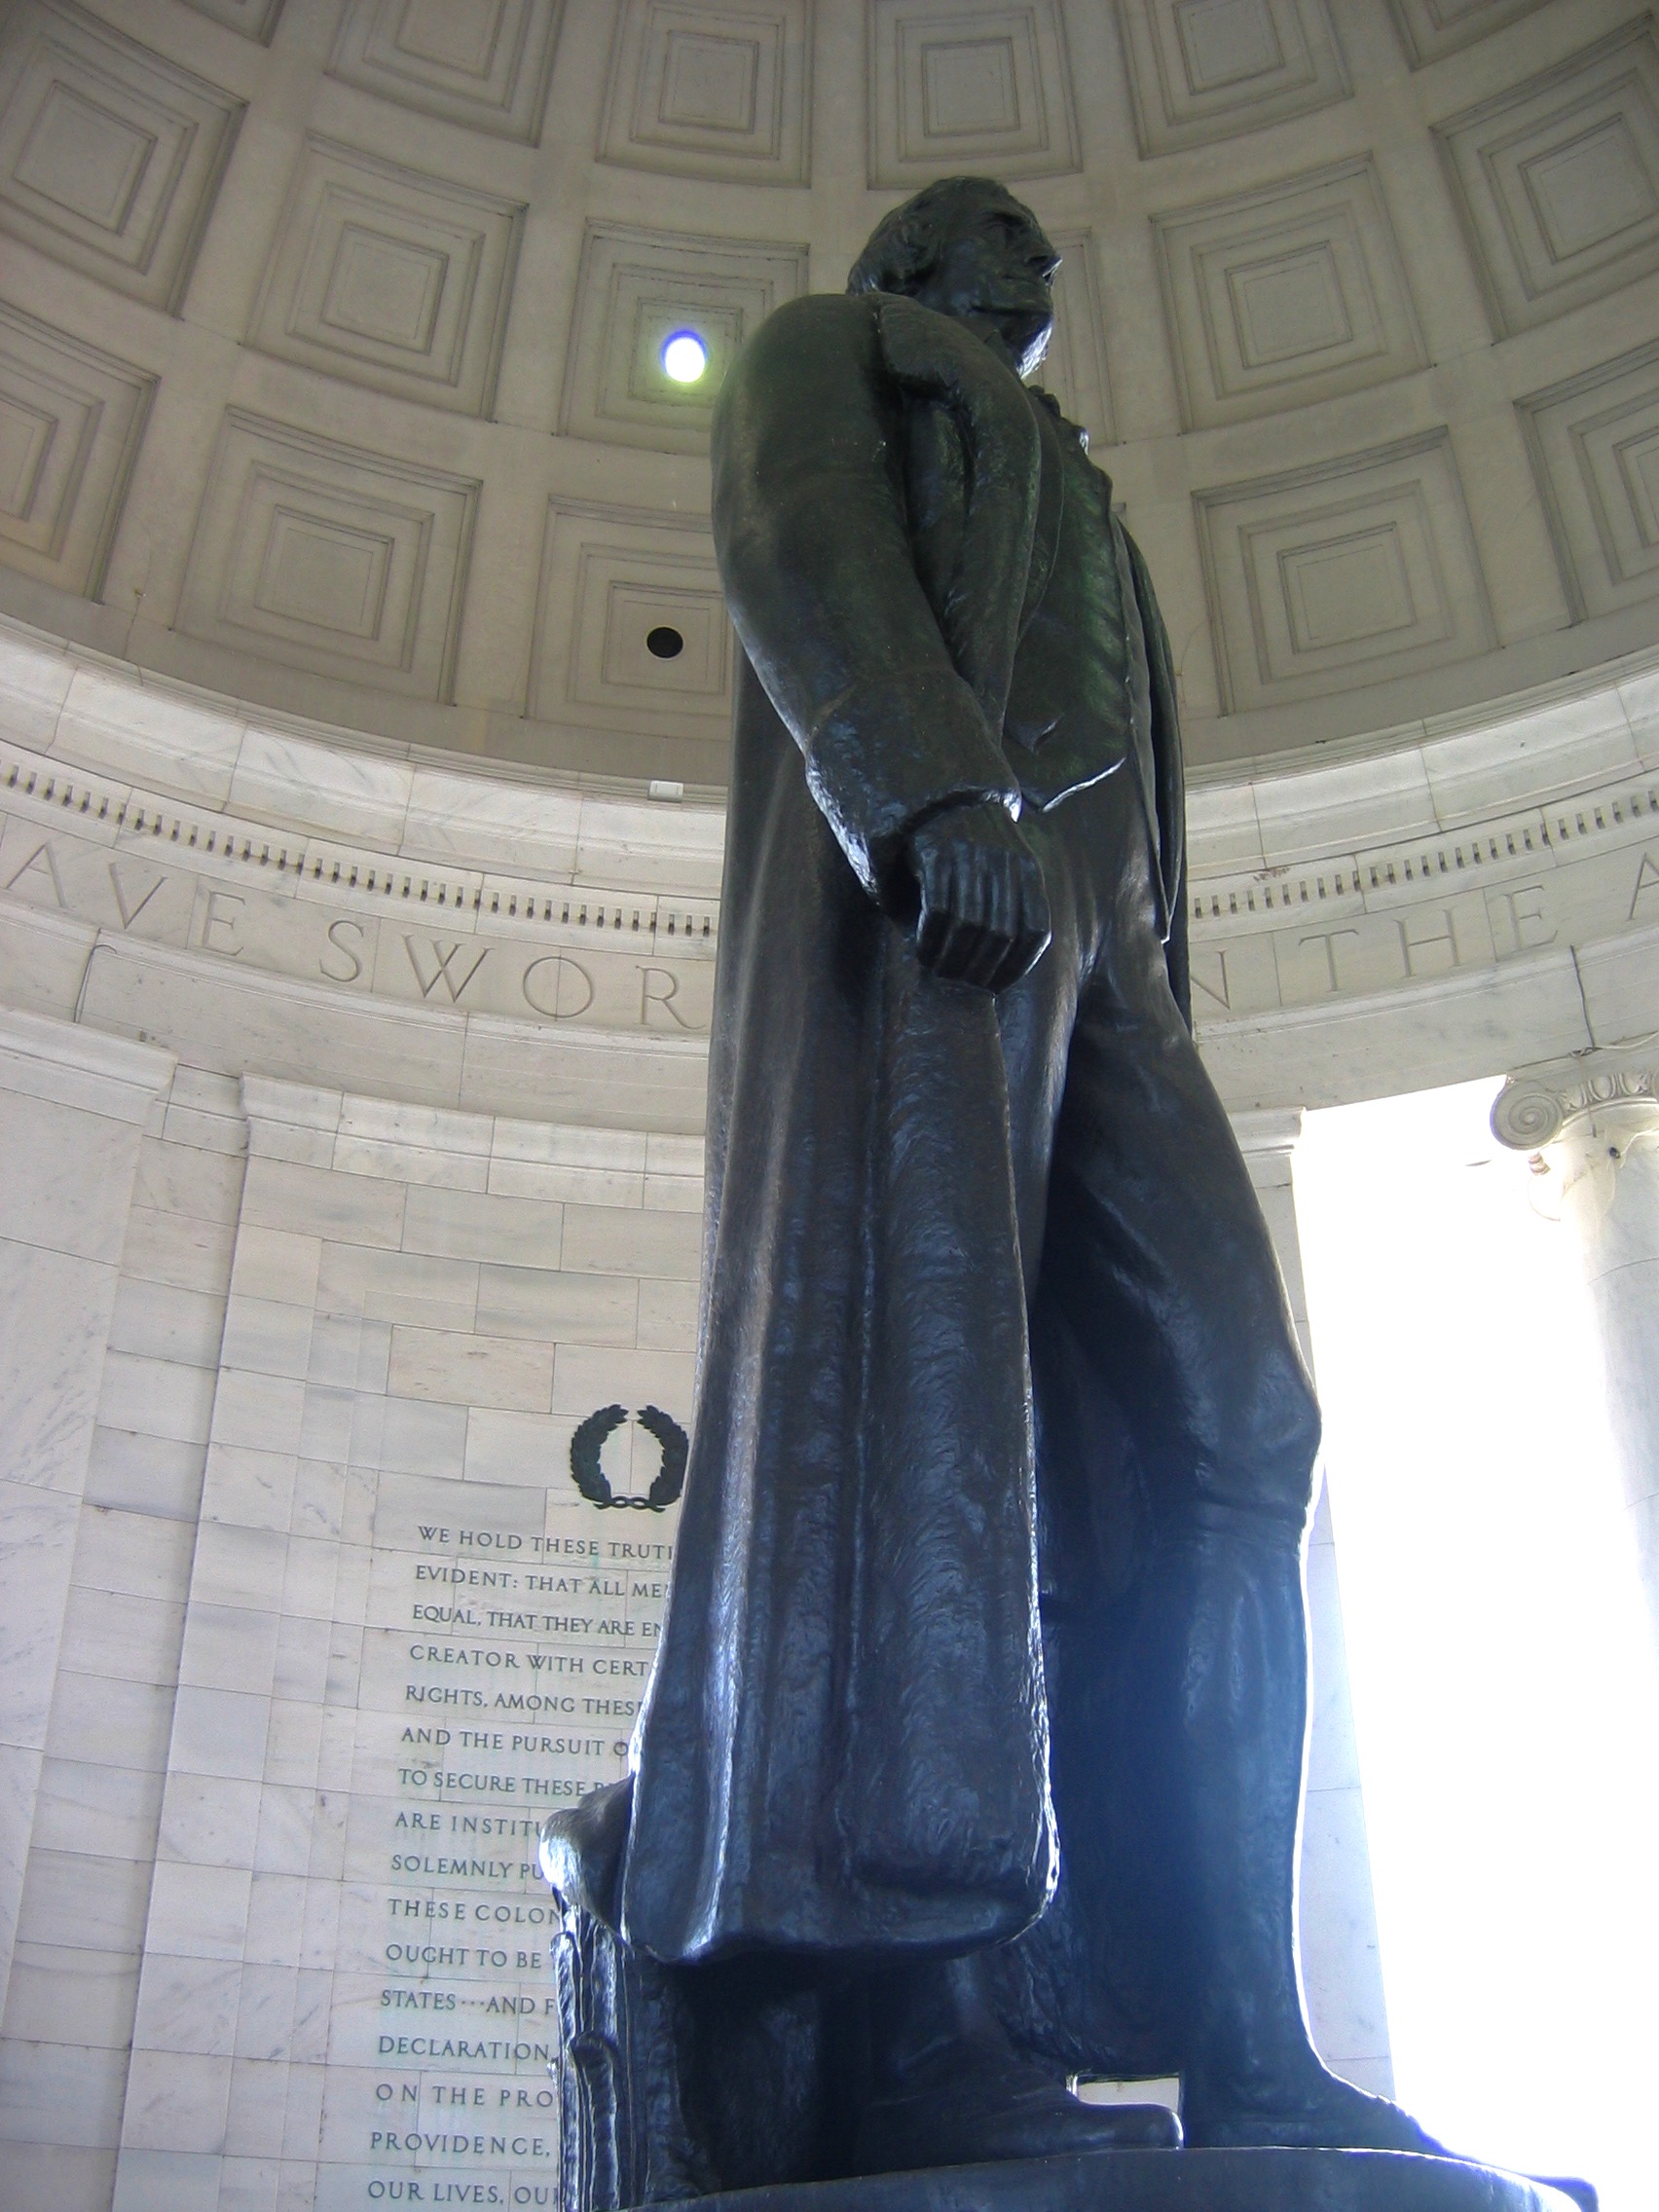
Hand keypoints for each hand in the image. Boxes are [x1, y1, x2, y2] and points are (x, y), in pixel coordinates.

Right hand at [904, 801, 1051, 992]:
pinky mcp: (936, 851)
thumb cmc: (970, 851)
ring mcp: (971, 854)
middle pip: (1001, 933)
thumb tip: (1016, 963)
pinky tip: (923, 950)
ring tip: (940, 973)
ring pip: (969, 923)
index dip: (1018, 966)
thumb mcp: (1005, 870)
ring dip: (953, 957)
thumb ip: (1015, 906)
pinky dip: (931, 936)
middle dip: (981, 967)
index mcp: (1028, 869)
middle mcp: (1004, 860)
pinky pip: (938, 907)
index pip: (1035, 931)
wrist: (938, 800)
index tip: (996, 986)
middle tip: (961, 984)